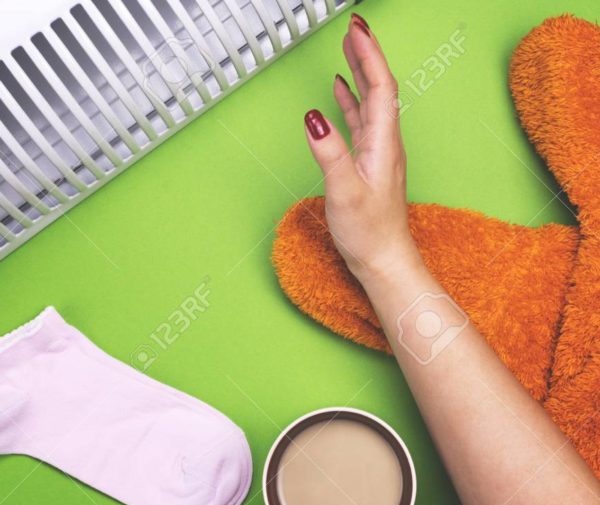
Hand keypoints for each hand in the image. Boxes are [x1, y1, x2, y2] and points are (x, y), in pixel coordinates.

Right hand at [304, 14, 422, 284]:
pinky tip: (342, 97)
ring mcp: (377, 154)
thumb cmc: (369, 232)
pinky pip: (361, 124)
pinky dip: (351, 103)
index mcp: (383, 144)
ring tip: (349, 52)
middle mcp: (385, 144)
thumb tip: (313, 117)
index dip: (370, 55)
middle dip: (367, 55)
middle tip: (354, 29)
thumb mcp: (345, 192)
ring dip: (361, 75)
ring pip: (370, 104)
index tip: (358, 29)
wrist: (383, 259)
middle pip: (379, 89)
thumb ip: (330, 153)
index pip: (381, 87)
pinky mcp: (368, 165)